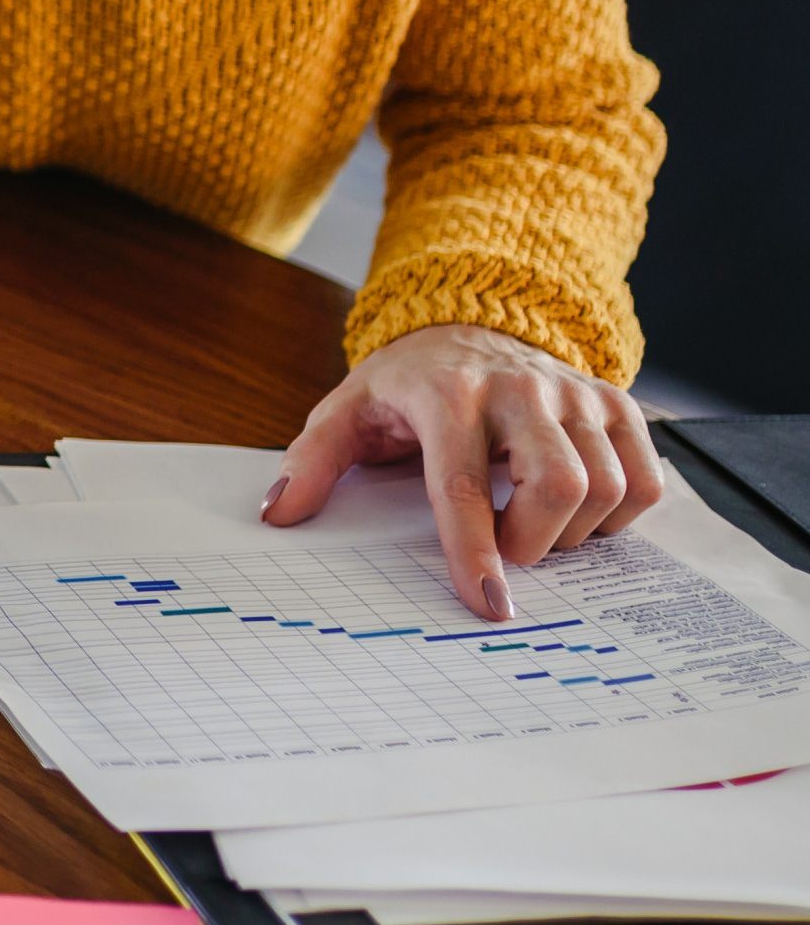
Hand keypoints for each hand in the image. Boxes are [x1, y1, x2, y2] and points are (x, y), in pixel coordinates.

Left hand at [261, 322, 664, 618]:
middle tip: (504, 547)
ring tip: (530, 522)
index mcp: (447, 394)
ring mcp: (575, 393)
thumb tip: (278, 514)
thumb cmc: (408, 381)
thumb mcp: (348, 409)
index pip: (463, 485)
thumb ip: (312, 460)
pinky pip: (645, 481)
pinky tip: (575, 509)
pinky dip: (618, 515)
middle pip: (558, 485)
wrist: (468, 320)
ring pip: (606, 487)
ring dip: (572, 532)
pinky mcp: (617, 403)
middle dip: (534, 541)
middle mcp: (519, 388)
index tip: (487, 604)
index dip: (474, 551)